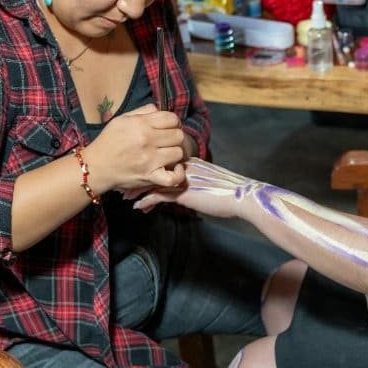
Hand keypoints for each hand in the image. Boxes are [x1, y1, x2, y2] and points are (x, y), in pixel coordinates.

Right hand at [84, 104, 187, 191]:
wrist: (95, 166)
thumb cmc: (108, 142)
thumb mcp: (121, 119)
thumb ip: (142, 112)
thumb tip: (159, 110)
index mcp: (141, 124)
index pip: (172, 118)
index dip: (173, 122)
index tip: (168, 128)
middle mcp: (147, 140)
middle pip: (178, 135)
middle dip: (175, 137)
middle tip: (168, 142)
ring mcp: (150, 160)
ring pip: (179, 153)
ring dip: (175, 153)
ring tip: (167, 154)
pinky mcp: (150, 177)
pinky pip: (174, 177)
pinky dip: (178, 174)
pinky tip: (175, 168)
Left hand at [130, 157, 253, 216]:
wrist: (242, 196)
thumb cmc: (230, 190)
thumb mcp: (211, 180)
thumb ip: (198, 179)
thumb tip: (193, 184)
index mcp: (191, 161)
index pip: (163, 159)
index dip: (149, 165)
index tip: (138, 172)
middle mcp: (183, 166)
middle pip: (153, 166)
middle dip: (137, 175)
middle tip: (125, 184)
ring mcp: (182, 179)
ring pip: (152, 180)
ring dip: (137, 189)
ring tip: (126, 197)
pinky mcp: (182, 193)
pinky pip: (158, 196)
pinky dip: (146, 201)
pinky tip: (138, 208)